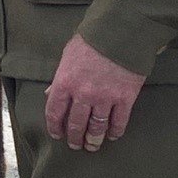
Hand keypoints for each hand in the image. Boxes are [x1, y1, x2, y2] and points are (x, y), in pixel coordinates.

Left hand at [44, 33, 146, 149]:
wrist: (121, 32)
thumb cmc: (91, 40)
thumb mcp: (68, 55)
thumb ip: (60, 77)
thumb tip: (51, 94)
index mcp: (65, 82)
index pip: (54, 112)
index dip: (55, 127)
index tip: (57, 135)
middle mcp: (83, 94)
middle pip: (76, 124)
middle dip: (75, 138)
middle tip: (76, 145)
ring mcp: (105, 98)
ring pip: (97, 127)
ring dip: (94, 139)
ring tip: (93, 146)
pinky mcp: (125, 98)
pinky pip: (119, 122)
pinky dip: (115, 131)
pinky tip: (113, 135)